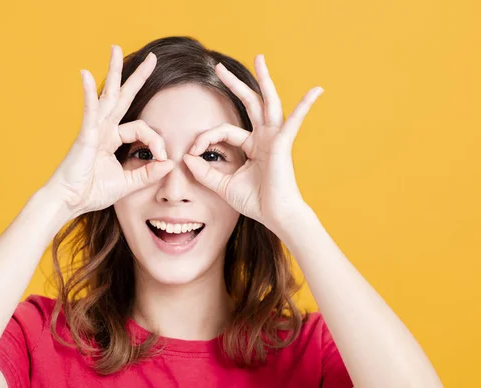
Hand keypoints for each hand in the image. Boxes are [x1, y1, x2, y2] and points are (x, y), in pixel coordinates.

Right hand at [43, 45, 172, 215]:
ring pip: (107, 96)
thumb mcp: (127, 184)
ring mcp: (93, 130)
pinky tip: (85, 75)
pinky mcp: (84, 136)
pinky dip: (88, 95)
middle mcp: (104, 129)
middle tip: (152, 57)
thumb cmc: (91, 191)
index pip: (142, 129)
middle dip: (137, 77)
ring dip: (113, 72)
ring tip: (115, 49)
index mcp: (113, 139)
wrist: (68, 201)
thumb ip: (148, 174)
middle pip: (123, 97)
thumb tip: (170, 163)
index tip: (162, 158)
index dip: (156, 141)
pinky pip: (89, 112)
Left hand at [183, 55, 323, 228]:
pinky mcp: (283, 144)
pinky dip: (305, 105)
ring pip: (268, 102)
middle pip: (249, 103)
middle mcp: (264, 137)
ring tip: (259, 57)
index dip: (206, 138)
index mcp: (252, 145)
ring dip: (263, 79)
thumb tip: (186, 157)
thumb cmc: (255, 201)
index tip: (192, 152)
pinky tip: (316, 90)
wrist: (276, 216)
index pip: (224, 131)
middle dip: (234, 84)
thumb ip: (204, 172)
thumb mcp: (223, 185)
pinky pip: (294, 121)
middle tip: (218, 67)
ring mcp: (275, 138)